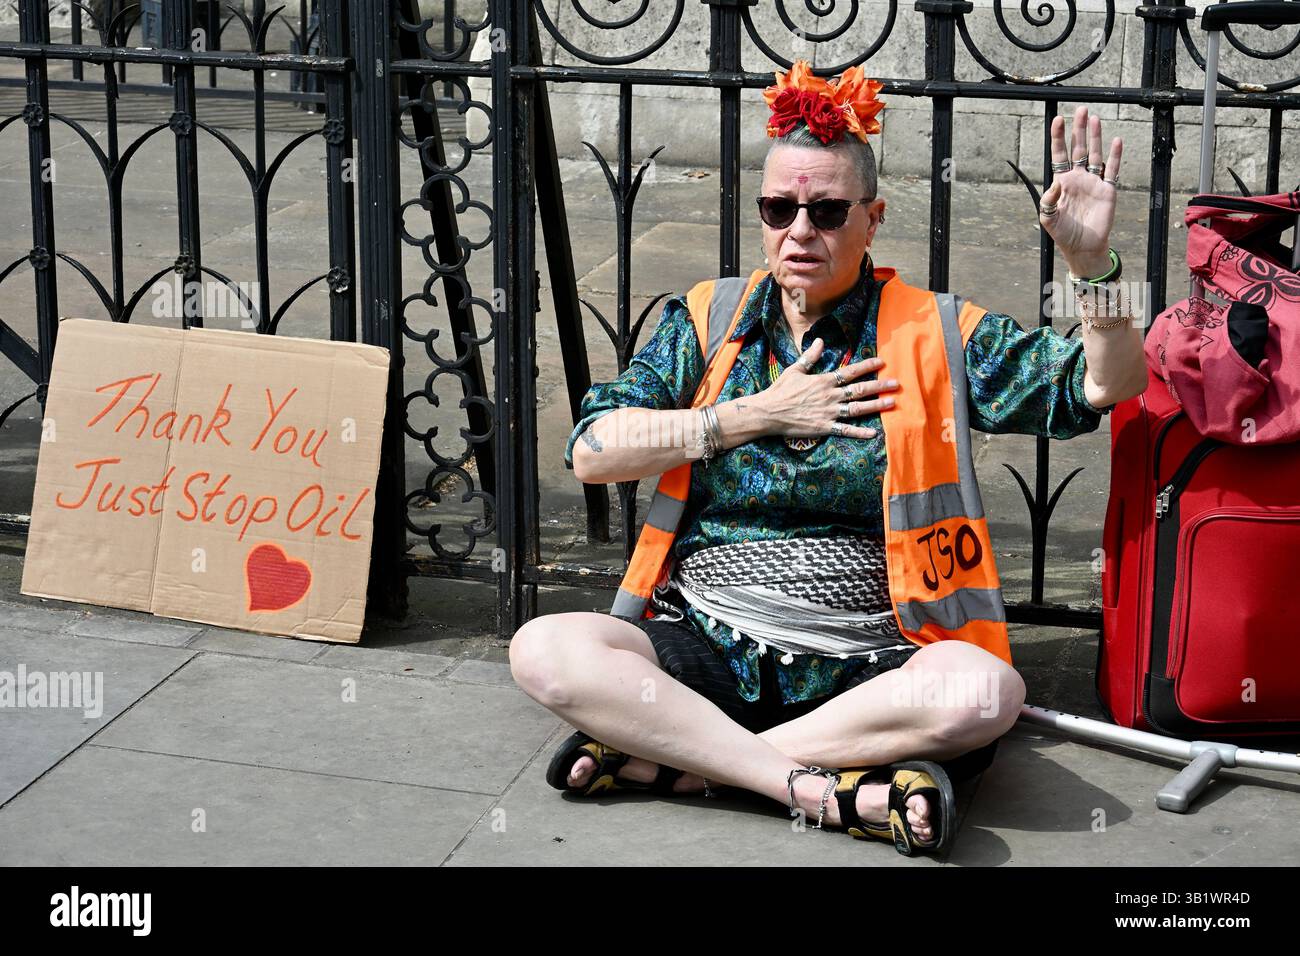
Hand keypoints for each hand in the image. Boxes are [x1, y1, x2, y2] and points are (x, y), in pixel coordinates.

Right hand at [756, 338, 897, 439]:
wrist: (768, 412)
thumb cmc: (779, 391)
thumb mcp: (794, 370)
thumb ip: (810, 357)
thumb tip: (820, 341)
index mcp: (824, 381)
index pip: (850, 372)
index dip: (867, 366)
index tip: (881, 362)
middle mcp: (830, 396)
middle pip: (859, 389)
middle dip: (879, 386)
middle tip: (896, 384)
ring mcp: (829, 413)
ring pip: (857, 408)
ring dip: (876, 405)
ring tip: (892, 403)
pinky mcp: (824, 427)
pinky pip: (845, 430)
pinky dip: (859, 432)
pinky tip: (873, 433)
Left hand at [1039, 105, 1122, 278]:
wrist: (1083, 247)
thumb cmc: (1063, 233)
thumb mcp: (1048, 218)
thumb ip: (1048, 200)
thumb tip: (1055, 182)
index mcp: (1062, 182)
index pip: (1059, 154)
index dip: (1059, 137)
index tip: (1058, 120)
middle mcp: (1078, 178)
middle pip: (1078, 148)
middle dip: (1079, 129)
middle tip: (1081, 110)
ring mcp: (1093, 182)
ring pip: (1094, 154)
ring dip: (1095, 137)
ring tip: (1094, 118)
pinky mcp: (1107, 190)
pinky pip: (1112, 170)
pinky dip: (1115, 156)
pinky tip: (1116, 141)